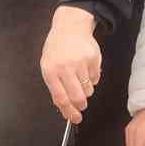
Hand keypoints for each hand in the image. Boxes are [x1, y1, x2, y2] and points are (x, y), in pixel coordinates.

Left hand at [40, 6, 100, 123]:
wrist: (70, 27)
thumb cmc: (57, 48)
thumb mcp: (48, 66)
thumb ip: (55, 86)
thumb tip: (65, 107)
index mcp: (50, 71)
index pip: (61, 98)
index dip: (69, 112)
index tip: (75, 119)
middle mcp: (65, 67)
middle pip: (78, 97)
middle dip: (81, 105)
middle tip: (81, 105)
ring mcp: (81, 62)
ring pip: (88, 90)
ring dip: (86, 90)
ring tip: (80, 78)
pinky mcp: (94, 59)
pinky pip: (96, 79)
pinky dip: (92, 78)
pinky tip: (85, 68)